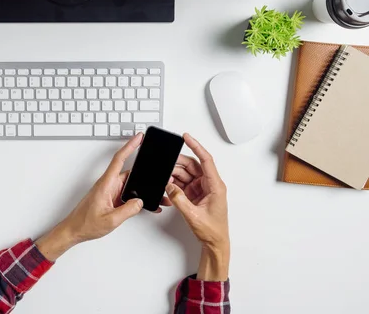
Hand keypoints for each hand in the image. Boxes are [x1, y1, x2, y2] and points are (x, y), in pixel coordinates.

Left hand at [36, 133, 144, 260]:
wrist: (74, 230)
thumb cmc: (85, 223)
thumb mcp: (111, 220)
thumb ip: (128, 210)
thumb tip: (140, 201)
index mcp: (106, 184)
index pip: (119, 159)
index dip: (130, 146)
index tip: (139, 137)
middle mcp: (108, 184)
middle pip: (130, 173)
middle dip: (145, 173)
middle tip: (158, 173)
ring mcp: (110, 191)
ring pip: (130, 185)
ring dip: (142, 189)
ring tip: (155, 196)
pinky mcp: (111, 198)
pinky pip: (127, 194)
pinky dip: (136, 198)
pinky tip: (145, 205)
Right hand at [164, 133, 229, 280]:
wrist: (215, 243)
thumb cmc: (212, 231)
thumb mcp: (193, 215)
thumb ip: (179, 200)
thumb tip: (169, 186)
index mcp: (215, 186)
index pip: (206, 160)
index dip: (196, 146)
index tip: (186, 137)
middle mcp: (210, 184)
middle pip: (192, 165)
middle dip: (177, 164)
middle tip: (165, 165)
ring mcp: (203, 189)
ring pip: (186, 174)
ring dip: (174, 175)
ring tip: (164, 178)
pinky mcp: (196, 194)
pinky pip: (184, 183)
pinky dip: (175, 184)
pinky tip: (168, 186)